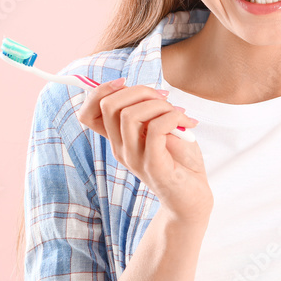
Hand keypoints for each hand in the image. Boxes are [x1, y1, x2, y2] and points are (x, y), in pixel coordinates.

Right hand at [76, 78, 212, 224]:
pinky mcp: (154, 166)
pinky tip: (187, 123)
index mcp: (118, 139)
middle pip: (109, 105)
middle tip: (164, 99)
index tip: (125, 83)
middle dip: (139, 90)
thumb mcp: (161, 130)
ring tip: (179, 113)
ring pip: (131, 115)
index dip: (100, 91)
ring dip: (159, 104)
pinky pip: (156, 129)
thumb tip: (144, 89)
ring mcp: (135, 159)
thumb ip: (148, 112)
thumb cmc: (180, 162)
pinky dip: (174, 117)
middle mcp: (120, 149)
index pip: (87, 113)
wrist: (194, 198)